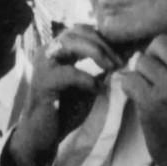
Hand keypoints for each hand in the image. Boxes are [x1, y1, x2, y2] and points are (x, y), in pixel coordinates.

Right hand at [6, 26, 122, 165]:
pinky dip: (86, 78)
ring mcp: (43, 65)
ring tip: (112, 67)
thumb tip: (125, 55)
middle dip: (103, 43)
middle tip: (120, 60)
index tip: (124, 52)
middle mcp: (48, 52)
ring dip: (96, 52)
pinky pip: (68, 72)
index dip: (105, 38)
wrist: (42, 135)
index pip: (83, 30)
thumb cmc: (65, 109)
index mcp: (58, 50)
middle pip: (78, 31)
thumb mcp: (88, 84)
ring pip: (70, 43)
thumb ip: (101, 69)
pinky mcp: (43, 82)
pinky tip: (96, 89)